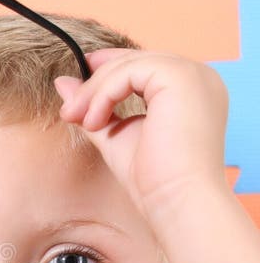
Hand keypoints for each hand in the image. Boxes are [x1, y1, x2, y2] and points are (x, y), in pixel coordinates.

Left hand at [54, 48, 228, 219]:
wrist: (177, 201)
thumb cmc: (154, 180)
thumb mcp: (116, 135)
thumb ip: (94, 107)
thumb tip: (63, 82)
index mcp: (192, 90)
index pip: (146, 64)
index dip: (109, 66)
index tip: (78, 82)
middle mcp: (199, 76)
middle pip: (135, 61)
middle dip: (95, 83)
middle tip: (69, 112)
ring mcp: (193, 74)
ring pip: (129, 64)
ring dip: (95, 91)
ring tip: (78, 120)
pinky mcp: (181, 77)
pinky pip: (130, 71)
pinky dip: (104, 94)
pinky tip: (94, 123)